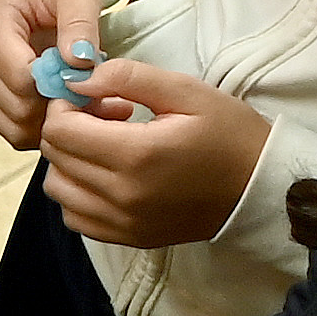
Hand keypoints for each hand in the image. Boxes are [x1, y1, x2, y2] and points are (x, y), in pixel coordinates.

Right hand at [0, 0, 103, 148]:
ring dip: (51, 125)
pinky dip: (43, 128)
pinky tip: (69, 109)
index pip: (20, 79)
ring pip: (13, 126)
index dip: (58, 88)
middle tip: (95, 98)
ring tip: (84, 105)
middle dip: (57, 110)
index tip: (90, 80)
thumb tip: (78, 63)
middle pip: (14, 109)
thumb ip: (79, 25)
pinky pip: (15, 127)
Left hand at [39, 60, 269, 250]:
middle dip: (69, 127)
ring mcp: (122, 223)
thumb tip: (77, 78)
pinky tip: (106, 175)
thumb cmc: (229, 134)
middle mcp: (121, 195)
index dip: (65, 105)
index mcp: (136, 155)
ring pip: (58, 189)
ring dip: (69, 161)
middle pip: (55, 157)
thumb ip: (127, 77)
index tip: (91, 96)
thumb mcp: (185, 91)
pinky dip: (78, 194)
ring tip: (106, 145)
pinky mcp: (127, 238)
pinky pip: (75, 218)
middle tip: (104, 114)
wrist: (261, 190)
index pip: (60, 130)